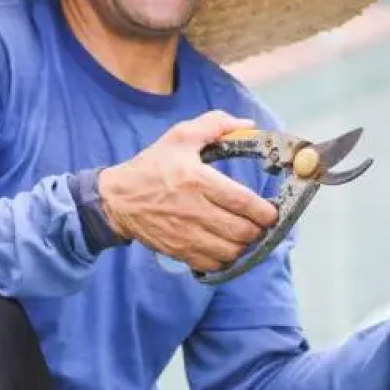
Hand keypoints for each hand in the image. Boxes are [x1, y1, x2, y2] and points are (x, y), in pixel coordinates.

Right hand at [97, 110, 278, 272]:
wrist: (117, 199)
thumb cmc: (153, 166)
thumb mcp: (180, 137)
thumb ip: (215, 125)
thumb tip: (248, 124)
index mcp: (196, 179)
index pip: (241, 201)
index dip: (264, 211)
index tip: (272, 211)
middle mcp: (192, 210)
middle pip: (241, 231)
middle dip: (258, 229)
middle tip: (260, 222)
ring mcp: (185, 234)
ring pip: (230, 251)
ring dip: (243, 245)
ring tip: (243, 233)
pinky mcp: (178, 251)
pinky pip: (213, 264)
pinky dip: (225, 258)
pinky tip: (224, 244)